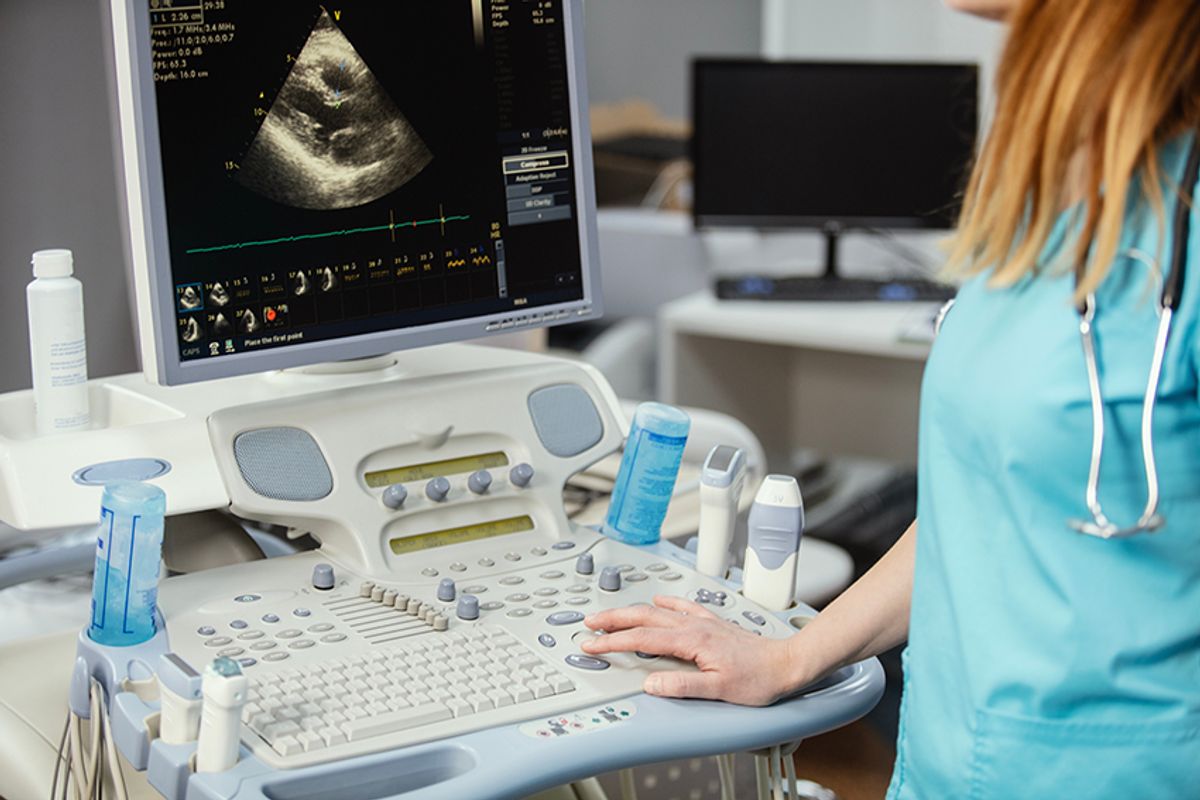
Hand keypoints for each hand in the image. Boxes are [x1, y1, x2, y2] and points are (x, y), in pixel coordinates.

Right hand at [581, 595, 796, 705]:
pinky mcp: (711, 623)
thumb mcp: (719, 690)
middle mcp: (694, 626)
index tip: (592, 644)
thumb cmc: (758, 679)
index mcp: (691, 641)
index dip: (613, 642)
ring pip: (658, 609)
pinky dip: (665, 601)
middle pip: (643, 617)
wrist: (786, 663)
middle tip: (589, 624)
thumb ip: (682, 686)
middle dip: (612, 619)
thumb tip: (651, 683)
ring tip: (611, 614)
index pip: (641, 639)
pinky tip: (658, 599)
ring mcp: (702, 622)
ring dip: (631, 611)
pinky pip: (681, 605)